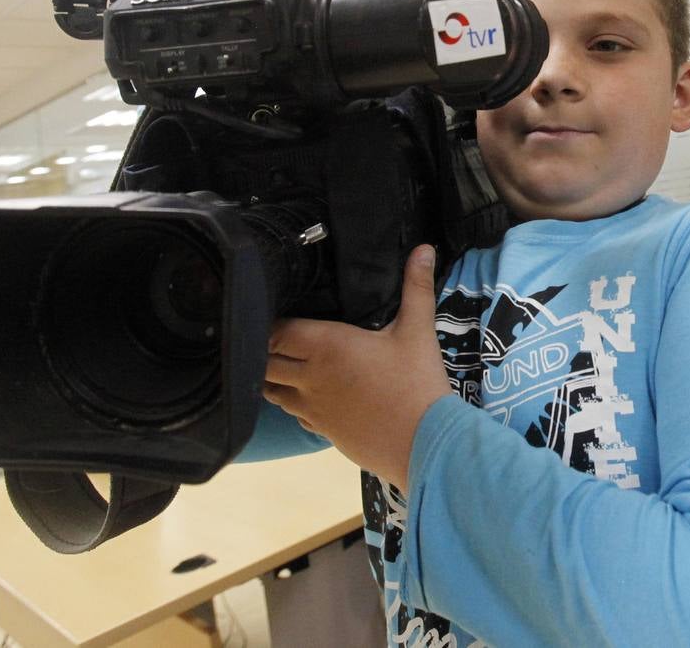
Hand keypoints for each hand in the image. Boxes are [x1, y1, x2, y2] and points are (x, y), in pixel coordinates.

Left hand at [262, 245, 450, 490]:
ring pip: (271, 391)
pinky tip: (308, 397)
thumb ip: (416, 287)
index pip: (277, 331)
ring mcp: (312, 408)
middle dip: (265, 349)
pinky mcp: (320, 431)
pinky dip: (292, 404)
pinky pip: (293, 415)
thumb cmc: (418, 381)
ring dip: (273, 378)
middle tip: (277, 338)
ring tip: (283, 365)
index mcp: (327, 346)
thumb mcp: (418, 330)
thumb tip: (424, 248)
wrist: (424, 440)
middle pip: (265, 361)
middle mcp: (310, 377)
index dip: (271, 323)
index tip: (275, 314)